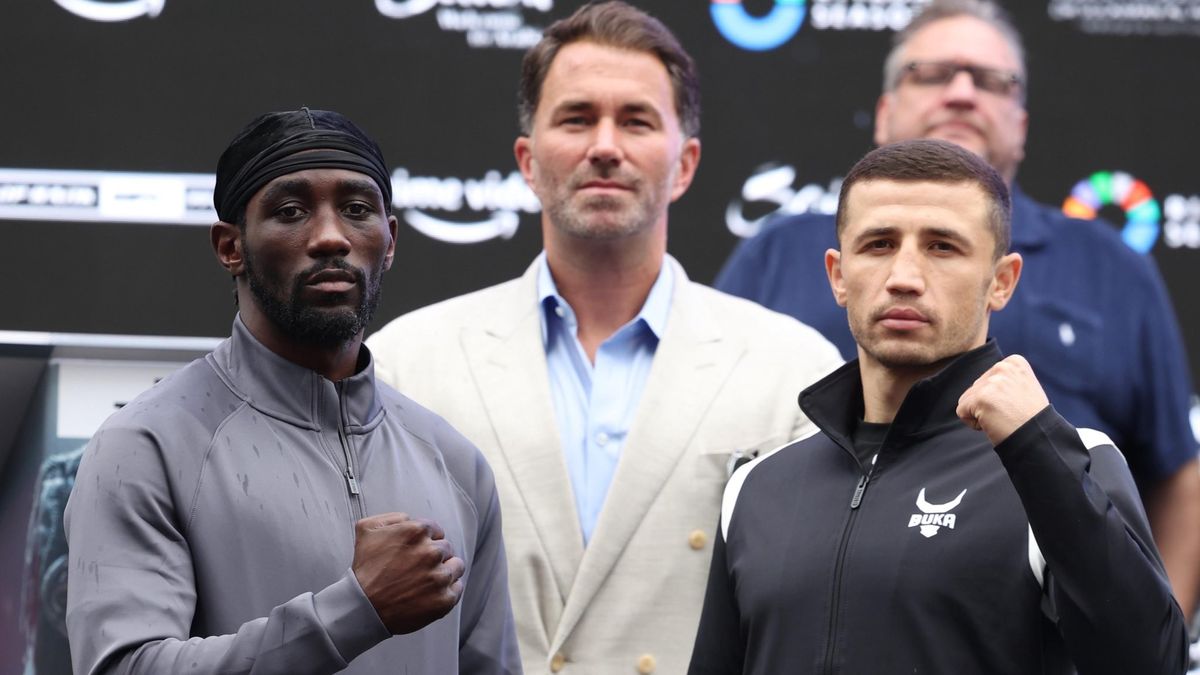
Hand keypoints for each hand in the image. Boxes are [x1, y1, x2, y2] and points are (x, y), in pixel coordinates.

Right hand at [351, 513, 464, 634]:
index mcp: (416, 532)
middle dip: (435, 556)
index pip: (436, 530)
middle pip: (446, 548)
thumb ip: (392, 517)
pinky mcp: (444, 599)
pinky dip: (447, 591)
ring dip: (445, 571)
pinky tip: (431, 594)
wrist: (363, 608)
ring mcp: (440, 576)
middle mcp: (432, 552)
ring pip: (456, 566)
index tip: (417, 551)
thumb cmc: (365, 570)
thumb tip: (409, 519)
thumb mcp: (367, 529)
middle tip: (418, 568)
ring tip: (426, 581)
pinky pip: (457, 588)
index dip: (426, 541)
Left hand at [956, 355, 1049, 445]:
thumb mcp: (1023, 387)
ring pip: (966, 400)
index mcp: (1014, 362)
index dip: (996, 398)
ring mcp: (991, 382)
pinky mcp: (980, 397)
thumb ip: (1005, 379)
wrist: (1039, 438)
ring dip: (981, 414)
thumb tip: (985, 381)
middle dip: (988, 405)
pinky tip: (995, 424)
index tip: (1015, 405)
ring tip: (1004, 418)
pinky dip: (974, 423)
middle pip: (975, 388)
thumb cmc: (1030, 418)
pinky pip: (961, 412)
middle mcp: (1002, 367)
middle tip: (1010, 414)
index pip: (986, 379)